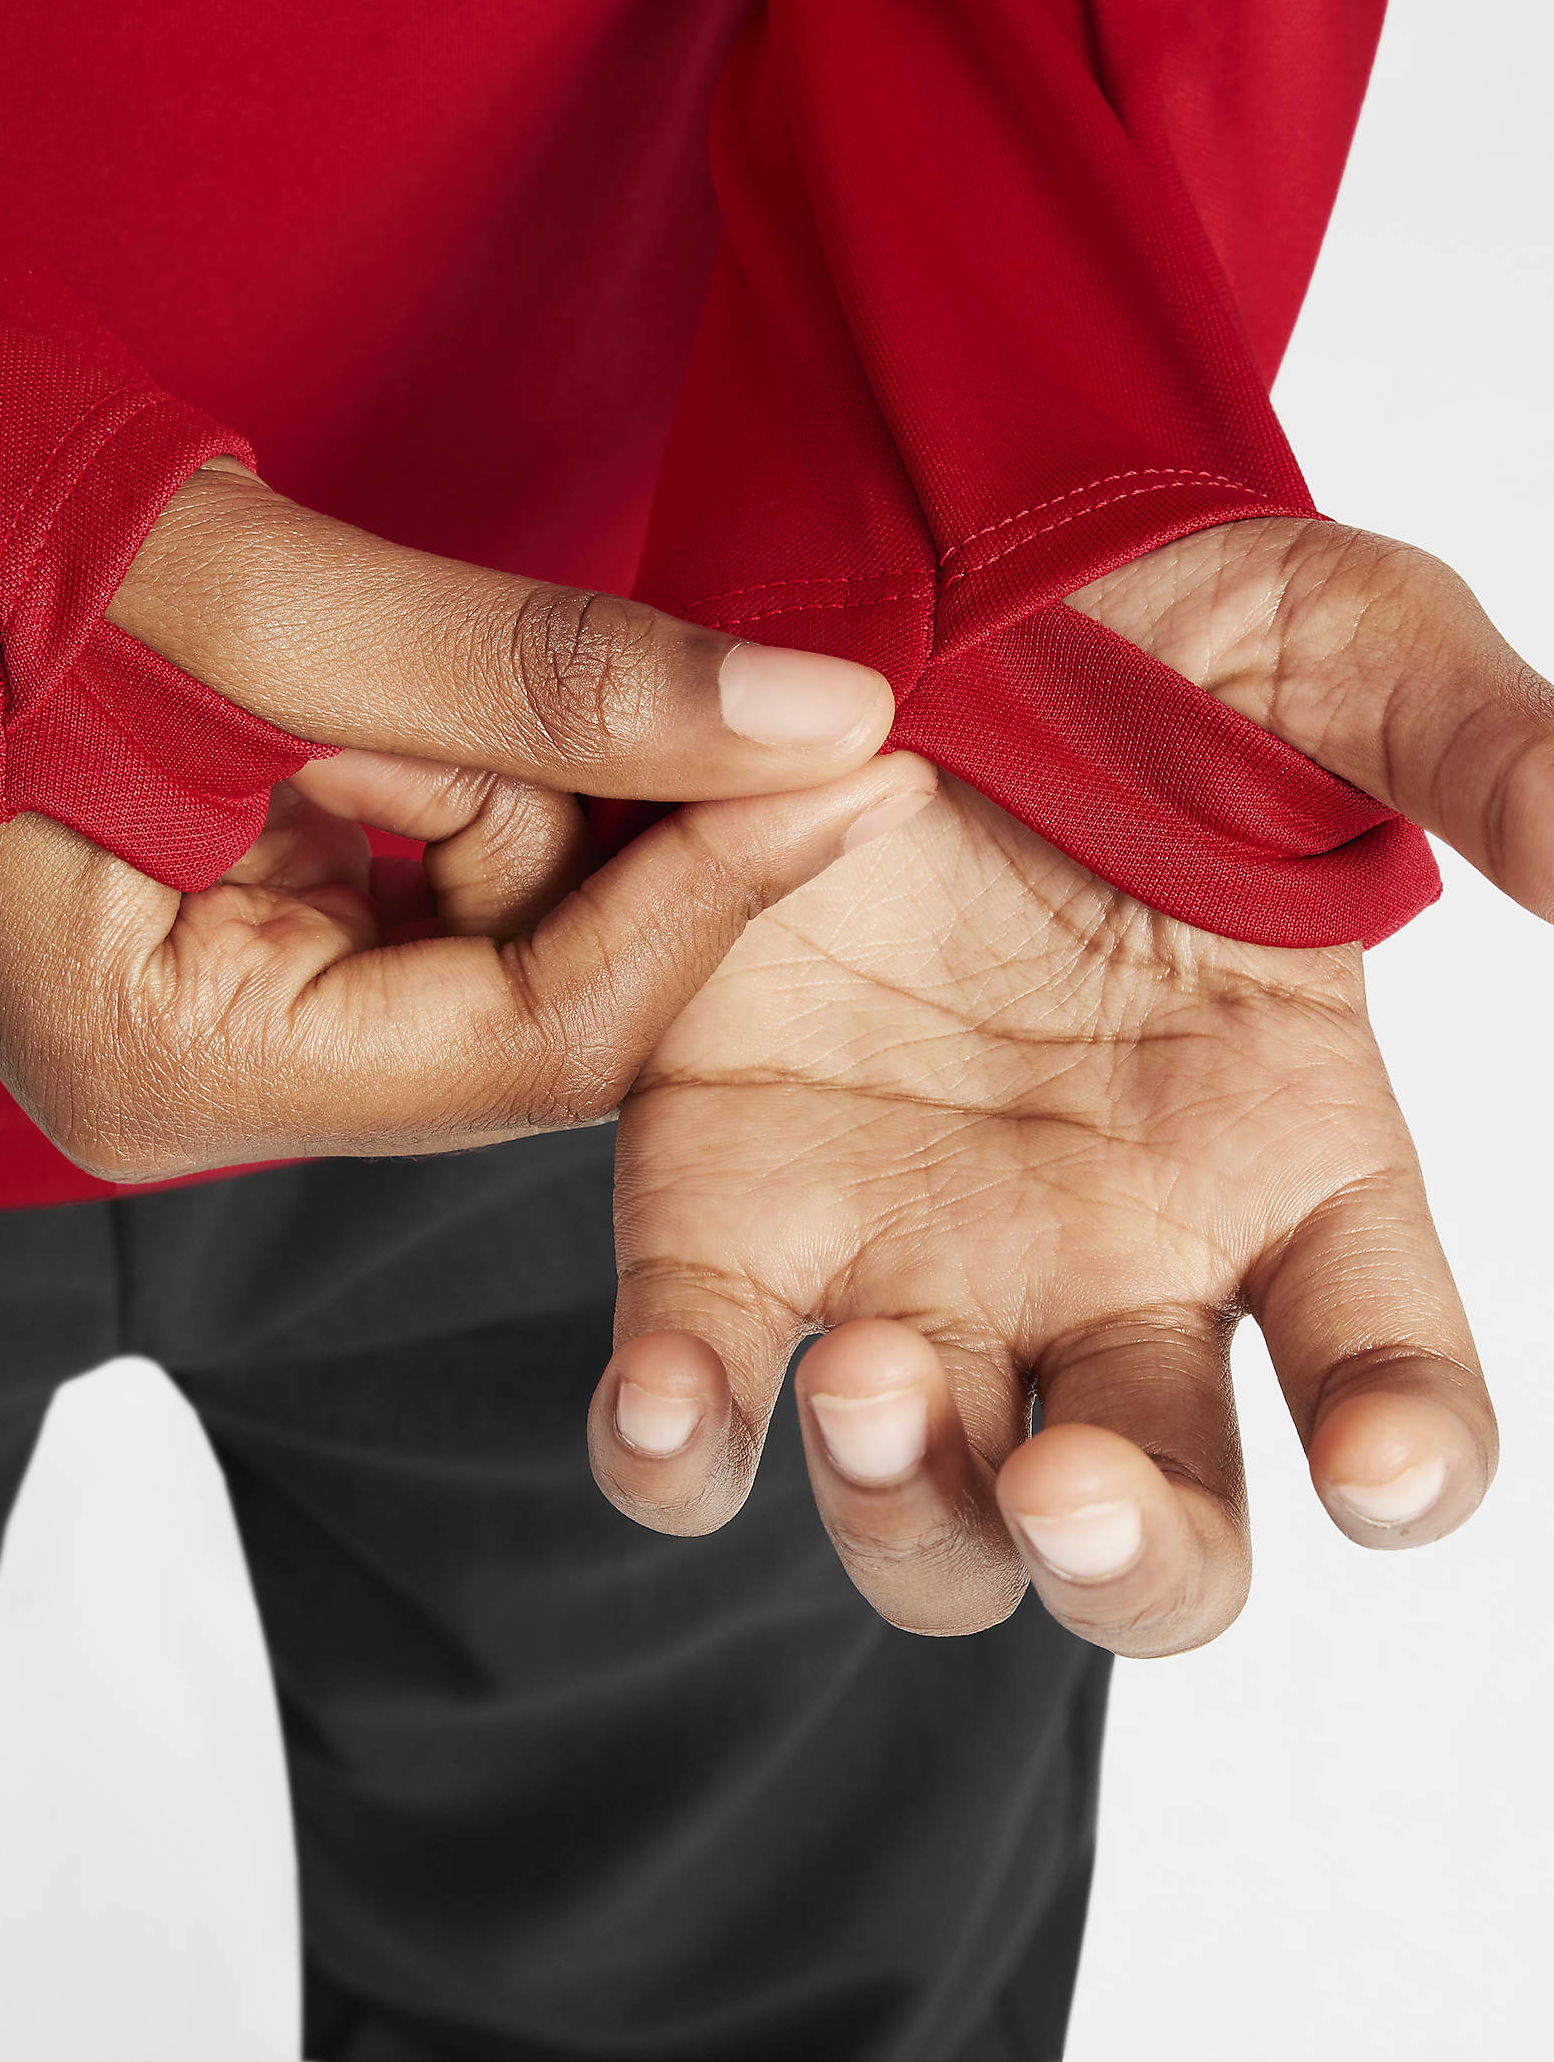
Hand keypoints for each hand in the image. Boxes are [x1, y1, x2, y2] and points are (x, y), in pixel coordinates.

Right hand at [0, 462, 931, 1177]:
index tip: (863, 766)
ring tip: (412, 673)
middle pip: (535, 1008)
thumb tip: (821, 722)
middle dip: (611, 835)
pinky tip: (422, 710)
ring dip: (530, 796)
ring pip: (504, 953)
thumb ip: (549, 678)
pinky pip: (445, 904)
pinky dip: (482, 794)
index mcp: (172, 1063)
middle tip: (666, 686)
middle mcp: (206, 1087)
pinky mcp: (253, 951)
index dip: (707, 900)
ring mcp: (229, 1025)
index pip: (531, 1040)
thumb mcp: (266, 602)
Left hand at [589, 517, 1549, 1653]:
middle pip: (1156, 1528)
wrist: (915, 587)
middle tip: (1069, 1473)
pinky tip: (668, 1400)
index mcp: (1283, 1162)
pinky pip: (697, 1393)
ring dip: (905, 1507)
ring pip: (929, 1516)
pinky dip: (677, 1442)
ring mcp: (908, 1250)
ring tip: (869, 1377)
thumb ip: (1482, 752)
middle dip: (1124, 1555)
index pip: (1387, 1375)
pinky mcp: (724, 1205)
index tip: (1373, 1466)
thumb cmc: (1156, 639)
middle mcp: (1104, 1256)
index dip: (1403, 1452)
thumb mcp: (1347, 659)